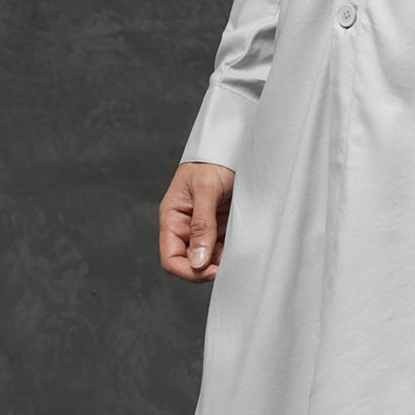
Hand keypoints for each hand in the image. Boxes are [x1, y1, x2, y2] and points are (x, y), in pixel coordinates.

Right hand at [162, 160, 234, 281]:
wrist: (234, 144)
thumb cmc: (214, 160)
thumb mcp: (206, 189)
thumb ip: (202, 225)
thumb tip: (197, 261)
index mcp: (173, 218)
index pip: (171, 258)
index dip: (189, 270)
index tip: (211, 270)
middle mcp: (186, 226)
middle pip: (191, 262)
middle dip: (208, 268)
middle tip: (230, 263)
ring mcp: (204, 227)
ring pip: (209, 258)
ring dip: (223, 260)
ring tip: (239, 250)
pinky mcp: (222, 225)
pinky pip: (224, 247)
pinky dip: (233, 250)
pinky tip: (243, 244)